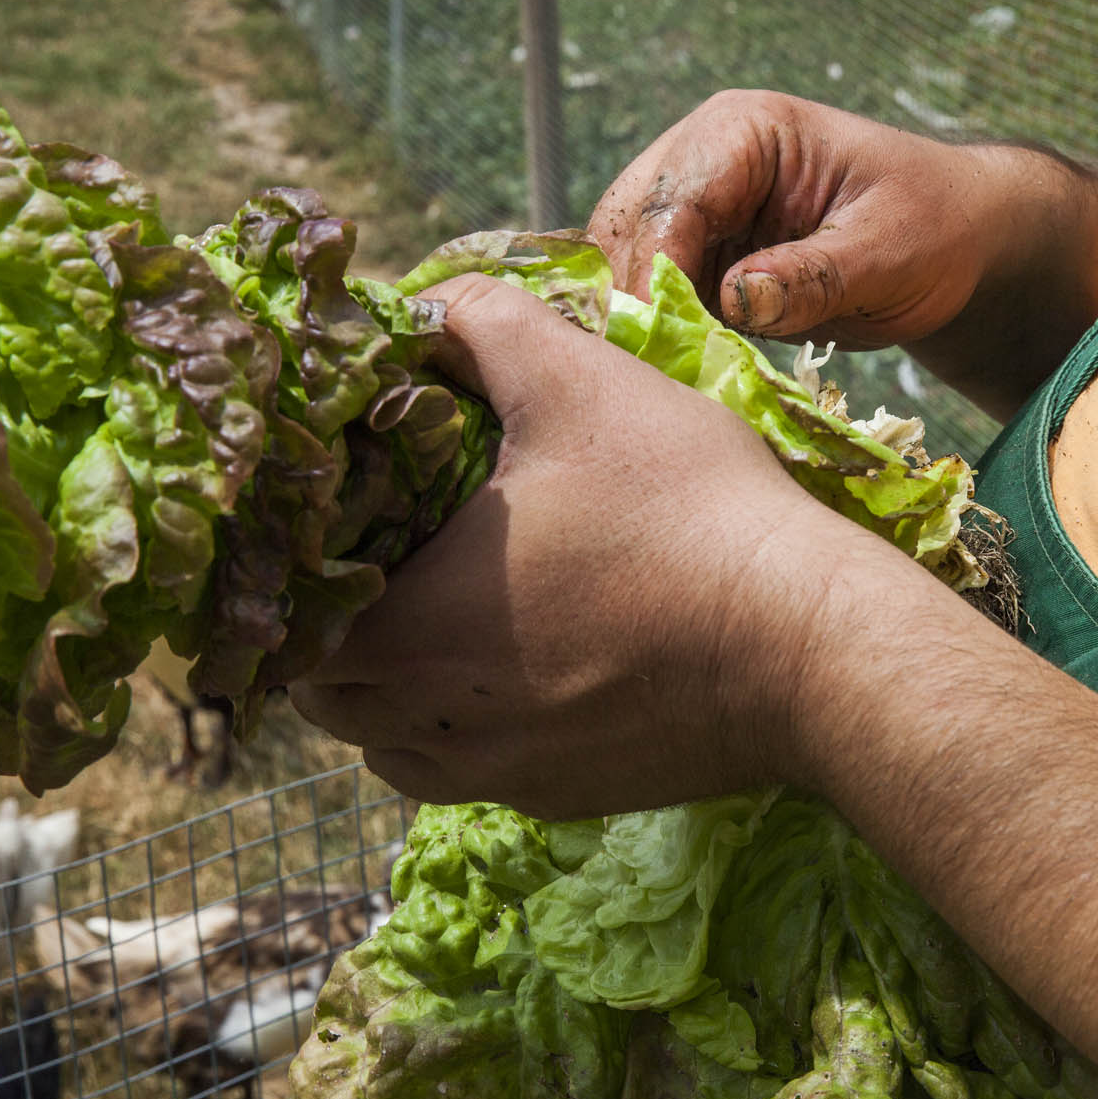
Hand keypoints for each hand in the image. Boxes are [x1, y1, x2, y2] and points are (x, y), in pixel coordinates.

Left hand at [287, 272, 924, 814]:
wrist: (812, 649)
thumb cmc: (688, 513)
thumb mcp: (582, 382)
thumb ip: (486, 323)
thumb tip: (433, 299)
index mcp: (403, 635)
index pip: (285, 626)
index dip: (296, 568)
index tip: (337, 521)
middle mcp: (432, 727)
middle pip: (328, 694)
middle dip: (341, 628)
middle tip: (389, 556)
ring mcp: (499, 777)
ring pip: (395, 745)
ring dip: (400, 689)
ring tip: (455, 613)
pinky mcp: (562, 798)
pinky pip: (476, 772)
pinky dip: (474, 725)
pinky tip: (535, 661)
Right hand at [589, 91, 1097, 415]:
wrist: (961, 239)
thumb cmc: (936, 226)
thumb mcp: (888, 252)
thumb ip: (814, 275)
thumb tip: (734, 300)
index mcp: (744, 132)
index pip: (669, 200)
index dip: (653, 272)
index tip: (655, 340)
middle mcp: (703, 159)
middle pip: (625, 229)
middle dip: (628, 298)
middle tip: (643, 372)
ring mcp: (697, 210)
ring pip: (626, 266)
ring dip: (637, 321)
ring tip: (656, 381)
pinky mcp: (701, 258)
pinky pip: (655, 296)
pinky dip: (659, 334)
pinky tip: (672, 377)